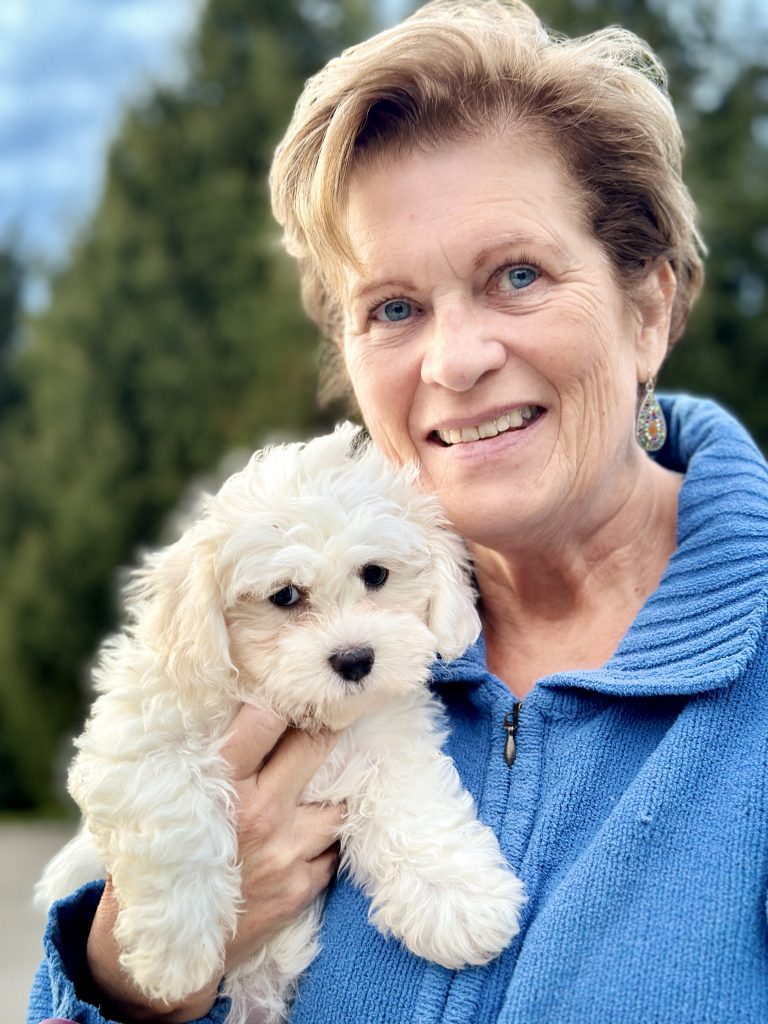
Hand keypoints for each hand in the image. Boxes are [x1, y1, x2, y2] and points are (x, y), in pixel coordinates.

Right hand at [85, 704, 343, 1021]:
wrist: (161, 951)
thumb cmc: (160, 859)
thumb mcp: (168, 800)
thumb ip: (199, 758)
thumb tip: (224, 704)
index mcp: (220, 785)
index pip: (266, 719)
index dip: (286, 698)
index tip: (295, 686)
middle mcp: (259, 813)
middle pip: (316, 747)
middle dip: (328, 725)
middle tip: (336, 710)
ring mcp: (286, 852)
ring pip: (337, 800)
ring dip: (333, 789)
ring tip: (329, 778)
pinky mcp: (301, 886)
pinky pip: (333, 846)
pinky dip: (326, 837)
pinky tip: (312, 829)